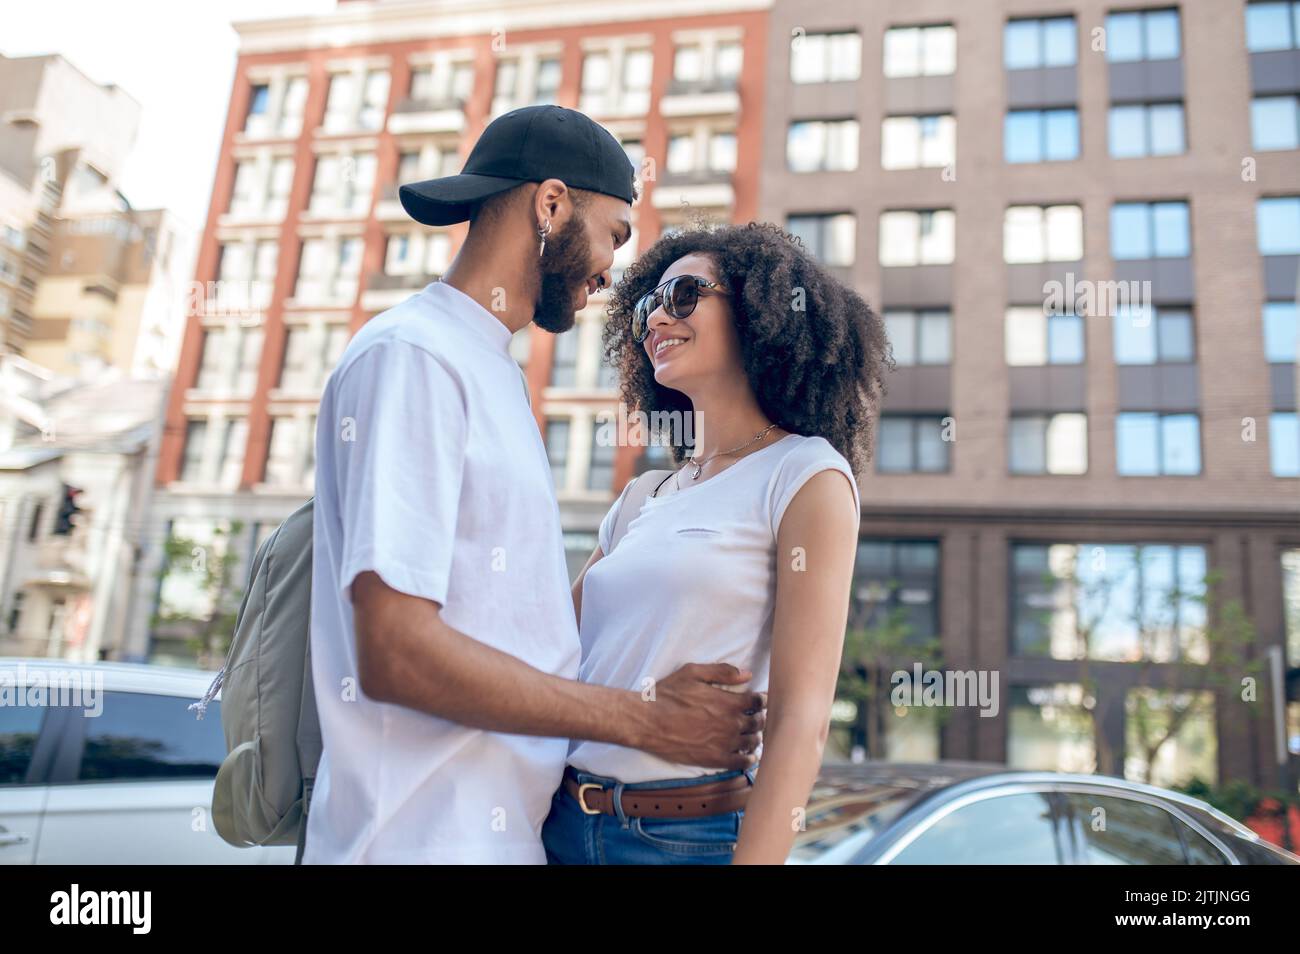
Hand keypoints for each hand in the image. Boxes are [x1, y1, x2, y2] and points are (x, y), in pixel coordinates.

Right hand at [637, 663, 766, 768]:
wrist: (647, 722)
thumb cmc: (668, 694)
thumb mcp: (692, 672)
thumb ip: (722, 671)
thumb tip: (747, 674)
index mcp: (728, 702)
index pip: (758, 702)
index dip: (762, 700)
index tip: (760, 701)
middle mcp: (730, 724)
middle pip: (758, 723)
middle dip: (760, 718)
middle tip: (758, 717)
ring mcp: (724, 743)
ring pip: (752, 742)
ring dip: (756, 737)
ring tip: (754, 735)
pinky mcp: (714, 759)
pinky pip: (740, 762)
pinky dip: (748, 759)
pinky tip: (749, 756)